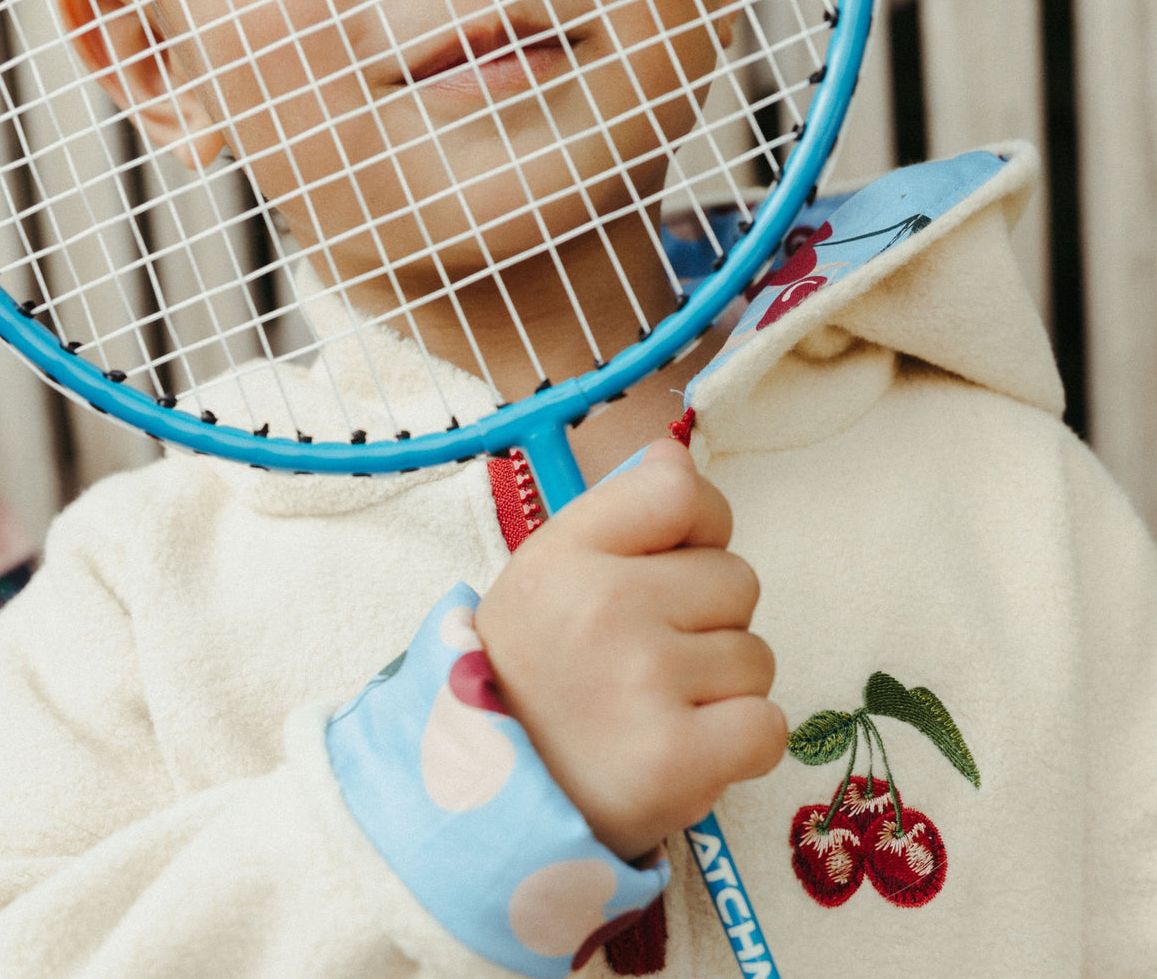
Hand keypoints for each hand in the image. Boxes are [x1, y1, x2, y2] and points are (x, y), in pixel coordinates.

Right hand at [474, 439, 785, 861]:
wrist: (488, 804)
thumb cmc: (533, 677)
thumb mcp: (546, 575)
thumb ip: (615, 514)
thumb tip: (678, 454)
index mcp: (566, 552)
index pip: (682, 490)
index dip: (699, 526)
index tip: (672, 564)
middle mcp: (603, 606)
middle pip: (738, 579)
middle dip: (708, 621)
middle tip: (647, 661)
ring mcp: (642, 683)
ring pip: (757, 655)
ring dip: (722, 687)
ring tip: (656, 711)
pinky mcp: (676, 761)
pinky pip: (769, 725)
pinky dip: (739, 744)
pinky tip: (683, 750)